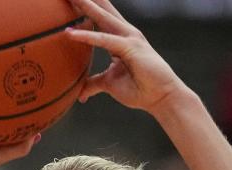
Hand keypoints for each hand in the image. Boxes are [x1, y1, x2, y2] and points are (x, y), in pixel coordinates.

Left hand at [65, 0, 188, 115]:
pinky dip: (87, 37)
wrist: (161, 97)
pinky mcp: (131, 48)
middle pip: (101, 11)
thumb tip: (80, 93)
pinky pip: (104, 41)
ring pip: (103, 18)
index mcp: (118, 38)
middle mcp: (124, 33)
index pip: (99, 18)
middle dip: (85, 0)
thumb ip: (94, 83)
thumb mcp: (110, 84)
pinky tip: (70, 34)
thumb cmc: (139, 89)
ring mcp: (129, 39)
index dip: (86, 7)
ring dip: (86, 6)